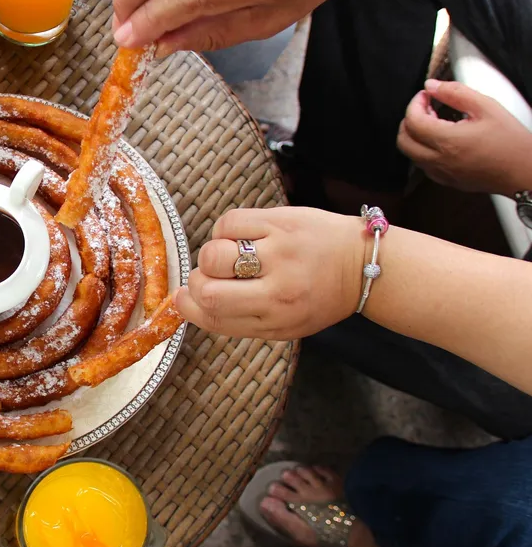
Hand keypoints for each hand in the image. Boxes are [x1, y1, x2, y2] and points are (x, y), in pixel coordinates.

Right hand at [174, 207, 364, 339]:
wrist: (362, 264)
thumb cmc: (318, 297)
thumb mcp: (284, 324)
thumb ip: (239, 319)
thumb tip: (188, 303)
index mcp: (276, 321)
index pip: (213, 317)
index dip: (188, 307)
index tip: (184, 299)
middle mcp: (278, 291)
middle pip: (208, 288)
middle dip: (196, 282)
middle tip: (208, 277)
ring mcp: (280, 253)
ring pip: (214, 253)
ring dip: (210, 255)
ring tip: (227, 256)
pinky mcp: (281, 222)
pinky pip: (229, 223)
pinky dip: (224, 231)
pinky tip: (240, 237)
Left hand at [397, 80, 531, 195]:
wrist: (526, 173)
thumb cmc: (512, 141)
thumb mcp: (488, 108)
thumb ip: (456, 93)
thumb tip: (432, 85)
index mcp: (447, 141)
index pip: (413, 121)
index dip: (415, 103)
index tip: (426, 95)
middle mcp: (439, 160)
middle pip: (403, 140)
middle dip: (409, 120)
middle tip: (426, 108)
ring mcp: (441, 174)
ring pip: (411, 154)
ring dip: (415, 135)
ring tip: (435, 122)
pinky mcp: (447, 182)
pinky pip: (424, 166)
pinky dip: (423, 151)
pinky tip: (442, 141)